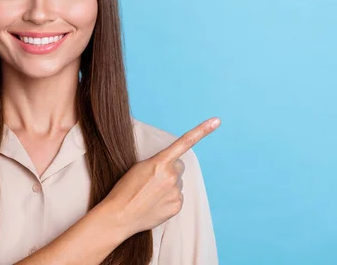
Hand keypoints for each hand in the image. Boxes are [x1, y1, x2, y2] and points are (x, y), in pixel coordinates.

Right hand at [101, 117, 220, 237]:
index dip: (202, 130)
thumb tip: (173, 169)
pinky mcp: (177, 206)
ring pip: (178, 183)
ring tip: (150, 194)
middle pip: (179, 166)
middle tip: (153, 180)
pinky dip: (169, 199)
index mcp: (160, 162)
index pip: (185, 142)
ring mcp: (176, 191)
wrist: (119, 215)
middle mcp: (171, 175)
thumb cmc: (125, 189)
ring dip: (168, 186)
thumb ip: (159, 163)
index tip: (216, 121)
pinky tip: (155, 204)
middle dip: (170, 170)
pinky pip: (178, 197)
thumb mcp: (139, 167)